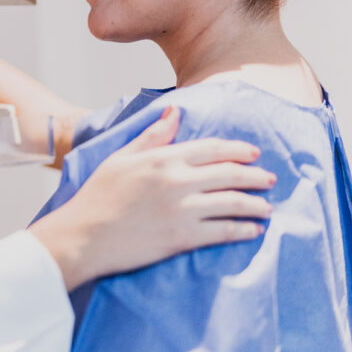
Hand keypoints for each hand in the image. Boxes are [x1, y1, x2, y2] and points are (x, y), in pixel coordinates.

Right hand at [29, 107, 274, 289]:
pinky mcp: (183, 238)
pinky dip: (243, 230)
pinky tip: (253, 230)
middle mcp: (177, 181)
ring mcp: (182, 210)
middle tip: (269, 179)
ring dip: (256, 204)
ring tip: (267, 206)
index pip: (212, 149)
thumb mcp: (121, 158)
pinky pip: (224, 231)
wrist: (82, 237)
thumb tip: (175, 113)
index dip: (239, 150)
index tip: (254, 154)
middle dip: (256, 176)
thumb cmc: (97, 196)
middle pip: (230, 174)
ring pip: (233, 202)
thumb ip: (152, 136)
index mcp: (162, 158)